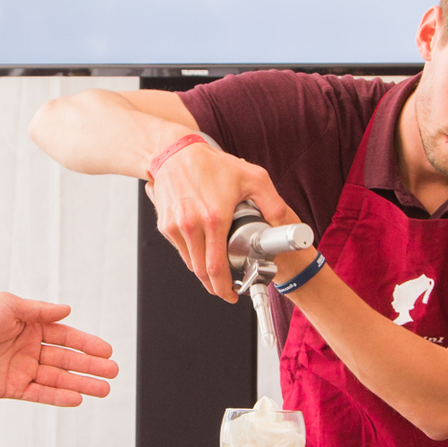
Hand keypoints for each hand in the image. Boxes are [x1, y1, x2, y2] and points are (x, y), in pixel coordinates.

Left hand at [0, 294, 116, 406]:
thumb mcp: (9, 305)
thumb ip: (39, 311)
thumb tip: (67, 310)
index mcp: (31, 327)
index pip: (66, 337)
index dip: (87, 344)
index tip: (107, 351)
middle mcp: (30, 350)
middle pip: (67, 360)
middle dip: (91, 366)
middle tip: (113, 372)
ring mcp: (22, 370)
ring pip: (58, 379)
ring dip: (81, 384)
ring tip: (104, 389)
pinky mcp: (12, 387)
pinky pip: (40, 393)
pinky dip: (58, 396)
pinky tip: (77, 398)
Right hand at [147, 143, 294, 301]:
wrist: (176, 152)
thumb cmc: (212, 164)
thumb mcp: (253, 177)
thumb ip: (273, 203)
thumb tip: (283, 225)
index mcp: (214, 218)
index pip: (217, 267)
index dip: (224, 288)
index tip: (231, 294)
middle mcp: (191, 226)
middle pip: (202, 272)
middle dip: (214, 286)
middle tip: (226, 289)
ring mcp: (175, 226)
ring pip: (190, 263)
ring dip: (204, 271)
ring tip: (217, 267)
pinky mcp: (164, 224)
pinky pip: (180, 249)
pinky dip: (192, 254)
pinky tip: (203, 246)